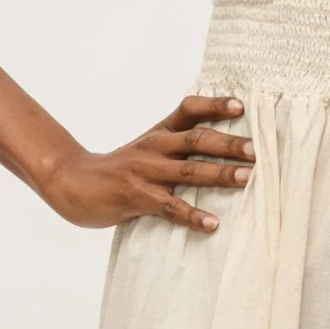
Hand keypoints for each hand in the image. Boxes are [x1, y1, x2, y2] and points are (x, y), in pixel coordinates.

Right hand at [39, 93, 253, 228]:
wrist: (73, 183)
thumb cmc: (120, 168)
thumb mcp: (148, 147)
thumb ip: (179, 144)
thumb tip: (225, 146)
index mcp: (160, 132)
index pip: (189, 109)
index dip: (215, 105)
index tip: (241, 104)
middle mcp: (155, 147)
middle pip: (197, 139)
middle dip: (229, 144)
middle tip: (256, 150)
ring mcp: (146, 172)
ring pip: (189, 171)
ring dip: (220, 175)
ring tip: (247, 179)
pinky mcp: (137, 197)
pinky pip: (170, 208)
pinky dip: (192, 216)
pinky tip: (212, 223)